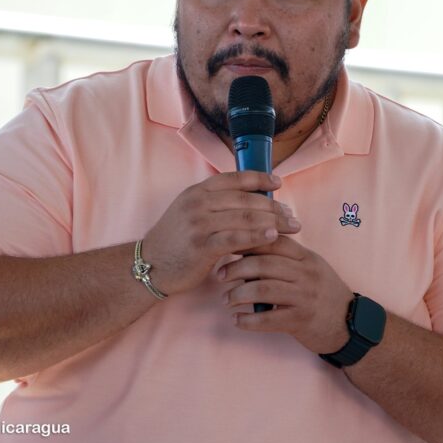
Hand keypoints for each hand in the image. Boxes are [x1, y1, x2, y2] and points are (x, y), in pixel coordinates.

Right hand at [140, 171, 299, 295]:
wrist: (150, 265)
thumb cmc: (176, 241)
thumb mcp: (190, 211)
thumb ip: (214, 203)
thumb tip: (250, 198)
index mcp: (197, 191)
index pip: (234, 178)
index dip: (259, 178)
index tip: (278, 183)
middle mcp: (198, 203)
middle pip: (245, 199)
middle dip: (274, 206)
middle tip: (292, 215)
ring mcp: (199, 224)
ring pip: (245, 217)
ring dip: (273, 221)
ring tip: (292, 226)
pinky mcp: (202, 245)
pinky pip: (236, 238)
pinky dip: (258, 236)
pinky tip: (273, 237)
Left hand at [219, 236, 353, 354]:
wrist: (349, 324)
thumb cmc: (323, 293)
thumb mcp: (310, 268)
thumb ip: (285, 258)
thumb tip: (248, 248)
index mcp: (306, 257)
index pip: (273, 241)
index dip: (247, 242)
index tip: (226, 246)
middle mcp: (306, 274)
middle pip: (264, 264)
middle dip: (236, 268)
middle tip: (220, 275)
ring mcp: (305, 297)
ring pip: (263, 289)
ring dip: (238, 294)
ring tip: (227, 299)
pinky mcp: (302, 320)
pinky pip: (269, 319)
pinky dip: (248, 321)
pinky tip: (237, 320)